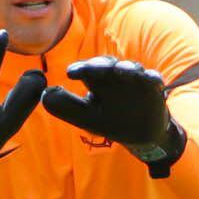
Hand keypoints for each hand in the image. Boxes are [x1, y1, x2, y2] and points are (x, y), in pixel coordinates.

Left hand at [41, 56, 187, 177]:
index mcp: (97, 81)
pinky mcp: (153, 88)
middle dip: (101, 65)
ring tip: (123, 71)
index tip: (71, 73)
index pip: (87, 70)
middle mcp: (115, 76)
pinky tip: (153, 80)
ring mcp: (135, 80)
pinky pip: (153, 80)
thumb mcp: (86, 118)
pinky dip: (153, 79)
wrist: (141, 134)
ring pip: (130, 68)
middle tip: (94, 68)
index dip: (80, 69)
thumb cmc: (110, 121)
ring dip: (127, 68)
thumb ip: (66, 108)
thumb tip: (45, 94)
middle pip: (107, 64)